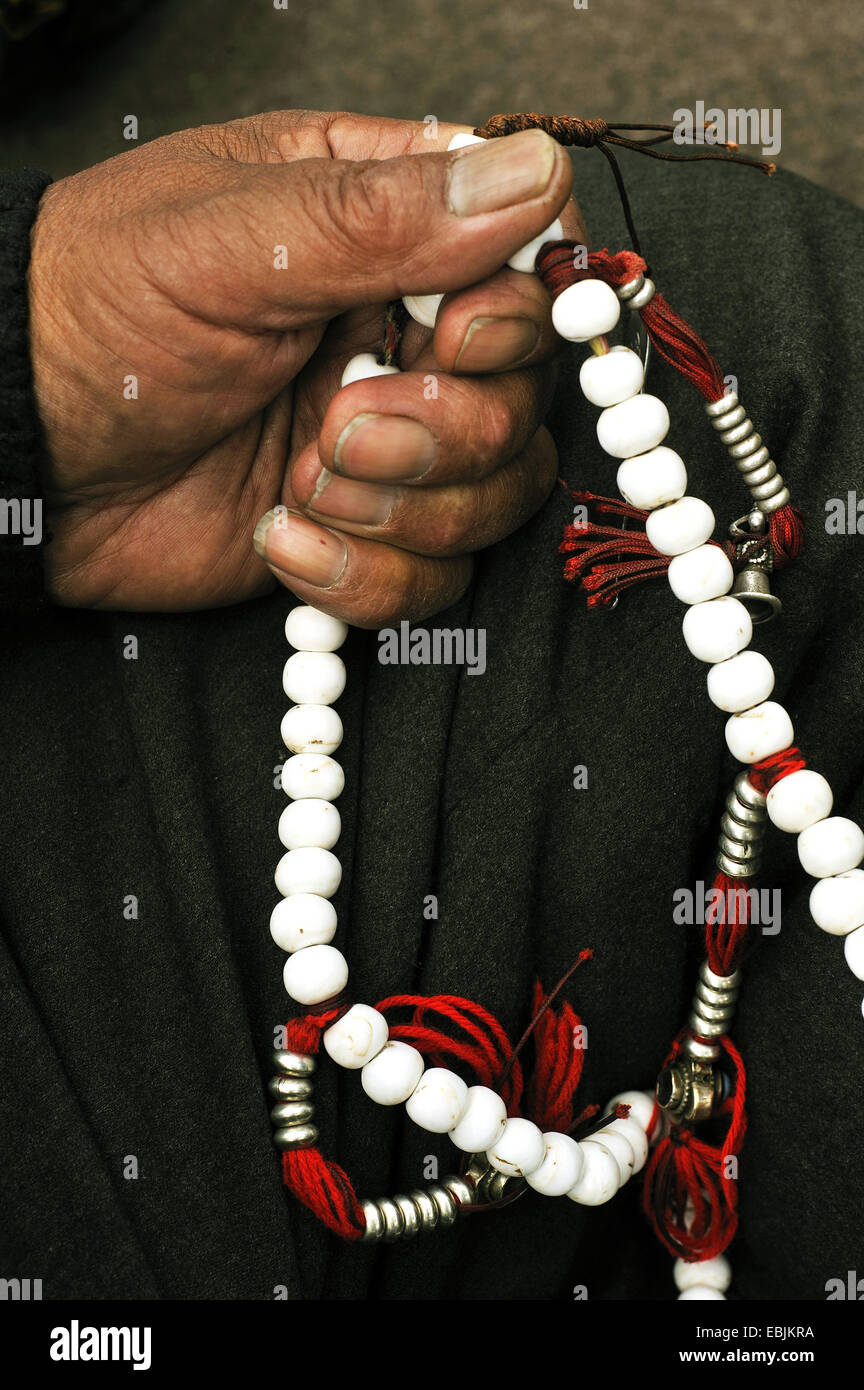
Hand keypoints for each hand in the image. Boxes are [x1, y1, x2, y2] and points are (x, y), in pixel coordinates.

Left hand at [29, 109, 584, 620]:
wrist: (27, 459)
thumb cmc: (96, 316)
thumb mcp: (227, 241)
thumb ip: (380, 215)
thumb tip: (528, 172)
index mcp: (380, 227)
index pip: (528, 259)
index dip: (523, 313)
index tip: (460, 338)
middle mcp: (399, 335)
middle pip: (524, 394)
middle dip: (447, 430)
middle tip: (339, 424)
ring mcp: (387, 442)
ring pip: (497, 494)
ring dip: (408, 508)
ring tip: (302, 481)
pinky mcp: (362, 529)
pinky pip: (435, 575)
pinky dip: (367, 575)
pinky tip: (283, 538)